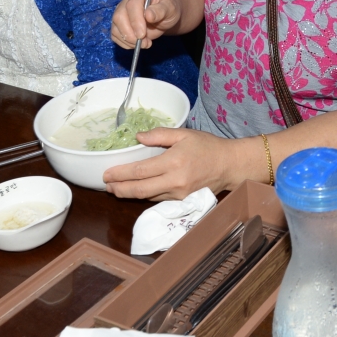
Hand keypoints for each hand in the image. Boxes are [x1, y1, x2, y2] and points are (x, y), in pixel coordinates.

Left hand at [103, 128, 253, 199]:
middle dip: (119, 189)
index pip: (140, 171)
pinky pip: (158, 199)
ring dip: (129, 194)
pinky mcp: (181, 201)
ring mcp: (178, 195)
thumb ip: (160, 135)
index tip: (107, 174)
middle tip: (106, 186)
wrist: (229, 166)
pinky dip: (144, 195)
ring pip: (147, 197)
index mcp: (174, 162)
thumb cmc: (208, 147)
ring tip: (116, 188)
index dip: (120, 174)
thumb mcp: (184, 134)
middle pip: (139, 190)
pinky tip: (136, 191)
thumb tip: (138, 138)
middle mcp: (174, 182)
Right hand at [111, 0, 179, 48]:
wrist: (165, 15)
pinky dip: (124, 43)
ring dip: (128, 40)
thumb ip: (161, 10)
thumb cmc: (168, 9)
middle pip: (119, 16)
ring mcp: (121, 10)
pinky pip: (115, 34)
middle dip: (129, 33)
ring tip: (145, 44)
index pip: (132, 5)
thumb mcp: (171, 8)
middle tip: (144, 43)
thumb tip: (148, 15)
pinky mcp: (119, 23)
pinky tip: (137, 45)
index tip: (142, 35)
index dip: (135, 21)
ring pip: (115, 26)